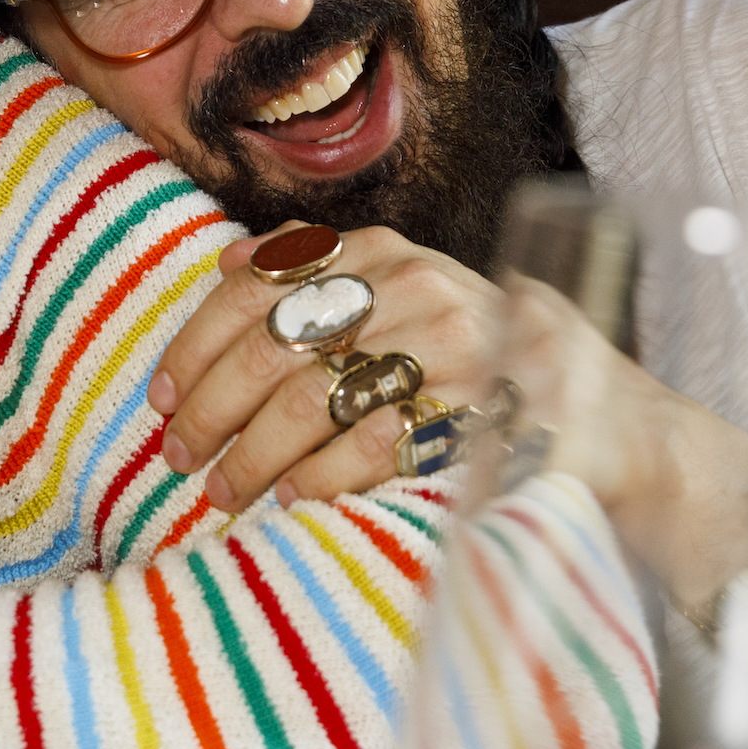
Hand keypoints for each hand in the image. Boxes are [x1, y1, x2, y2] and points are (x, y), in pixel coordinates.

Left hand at [147, 226, 504, 510]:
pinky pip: (371, 447)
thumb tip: (229, 261)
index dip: (195, 346)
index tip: (161, 396)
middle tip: (180, 456)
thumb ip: (322, 266)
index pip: (256, 289)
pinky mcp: (472, 409)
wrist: (586, 386)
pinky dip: (320, 476)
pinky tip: (292, 497)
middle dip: (211, 410)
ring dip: (253, 455)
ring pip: (312, 400)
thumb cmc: (469, 342)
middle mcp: (410, 287)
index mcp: (378, 251)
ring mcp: (445, 348)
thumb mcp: (401, 285)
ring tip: (225, 490)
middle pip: (273, 349)